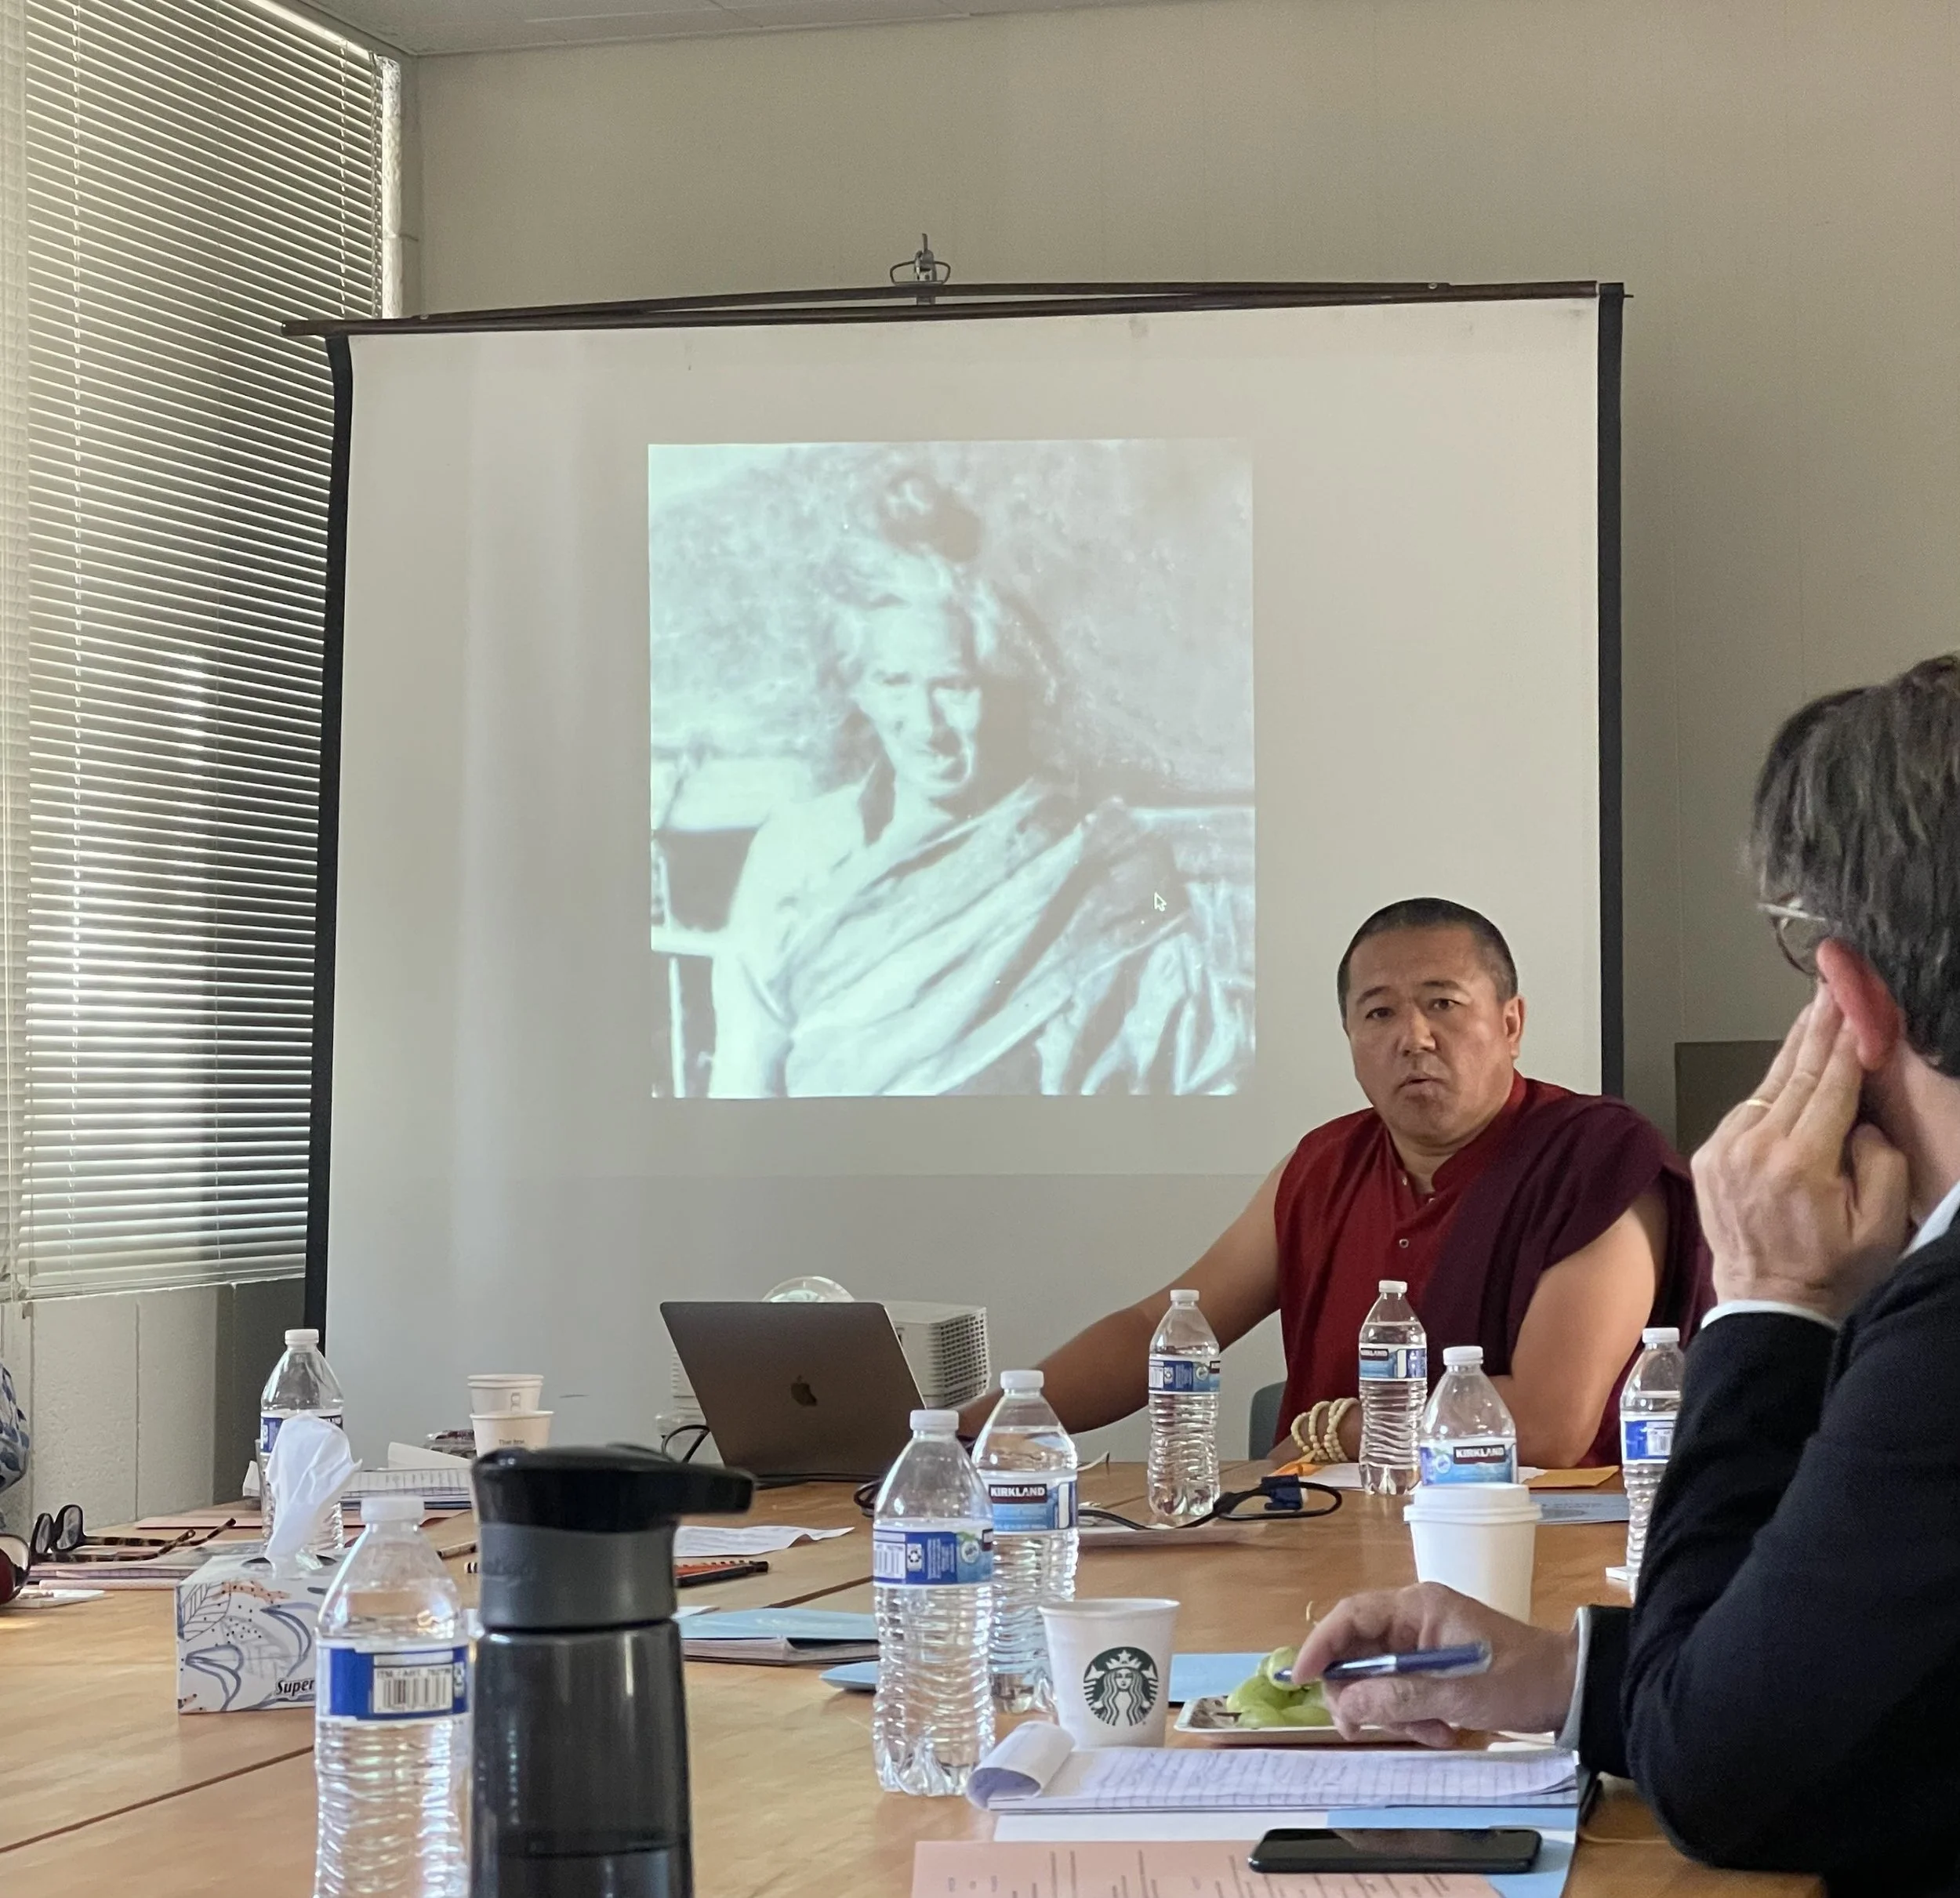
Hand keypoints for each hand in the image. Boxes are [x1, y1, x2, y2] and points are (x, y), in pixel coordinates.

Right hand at [1289, 1583, 1576, 1746]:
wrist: (1566, 1690)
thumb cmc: (1517, 1680)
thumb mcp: (1457, 1693)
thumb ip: (1398, 1697)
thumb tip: (1345, 1707)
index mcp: (1416, 1606)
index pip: (1350, 1616)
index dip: (1320, 1646)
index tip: (1300, 1679)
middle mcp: (1412, 1618)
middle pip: (1358, 1652)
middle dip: (1363, 1696)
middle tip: (1367, 1730)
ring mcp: (1421, 1642)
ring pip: (1378, 1679)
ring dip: (1394, 1713)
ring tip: (1431, 1734)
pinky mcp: (1432, 1666)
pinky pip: (1401, 1692)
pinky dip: (1412, 1717)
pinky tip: (1442, 1732)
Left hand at [1691, 997, 1910, 1321]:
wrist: (1768, 1306)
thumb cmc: (1832, 1270)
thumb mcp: (1880, 1225)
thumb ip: (1880, 1163)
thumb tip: (1865, 1118)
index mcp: (1800, 1162)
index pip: (1830, 1085)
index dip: (1845, 1040)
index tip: (1855, 1001)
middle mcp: (1755, 1148)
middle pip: (1794, 1074)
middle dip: (1817, 1028)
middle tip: (1831, 987)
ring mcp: (1725, 1149)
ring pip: (1767, 1086)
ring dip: (1793, 1051)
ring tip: (1815, 1013)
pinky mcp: (1709, 1155)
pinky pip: (1747, 1109)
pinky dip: (1770, 1087)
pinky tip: (1790, 1067)